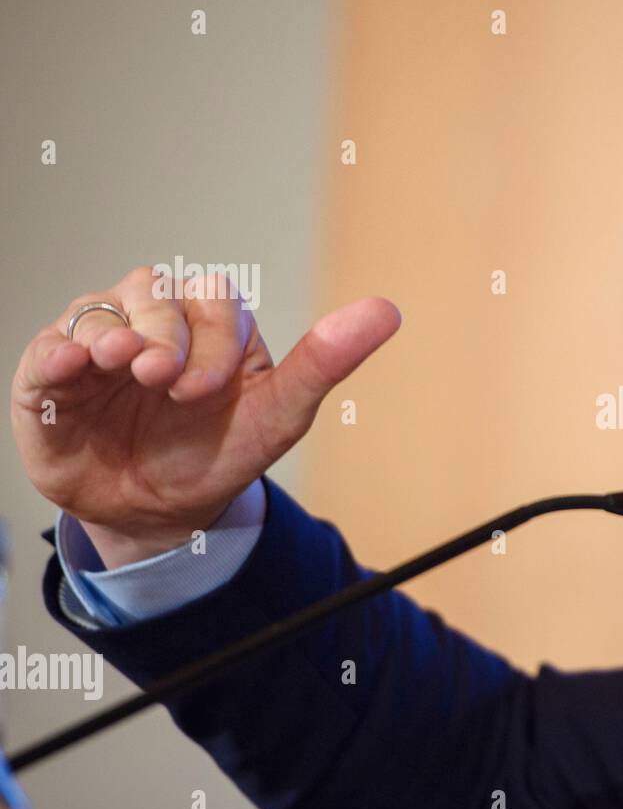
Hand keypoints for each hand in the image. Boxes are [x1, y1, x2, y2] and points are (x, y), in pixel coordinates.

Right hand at [10, 266, 399, 567]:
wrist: (161, 514)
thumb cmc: (221, 452)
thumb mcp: (279, 415)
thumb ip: (326, 362)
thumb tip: (388, 310)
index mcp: (212, 324)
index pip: (213, 300)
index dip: (210, 338)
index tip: (207, 390)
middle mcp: (155, 321)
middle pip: (155, 293)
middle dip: (164, 336)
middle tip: (166, 382)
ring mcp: (102, 344)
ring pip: (99, 309)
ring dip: (111, 334)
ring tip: (122, 365)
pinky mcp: (55, 376)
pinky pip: (48, 348)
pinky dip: (58, 353)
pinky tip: (73, 366)